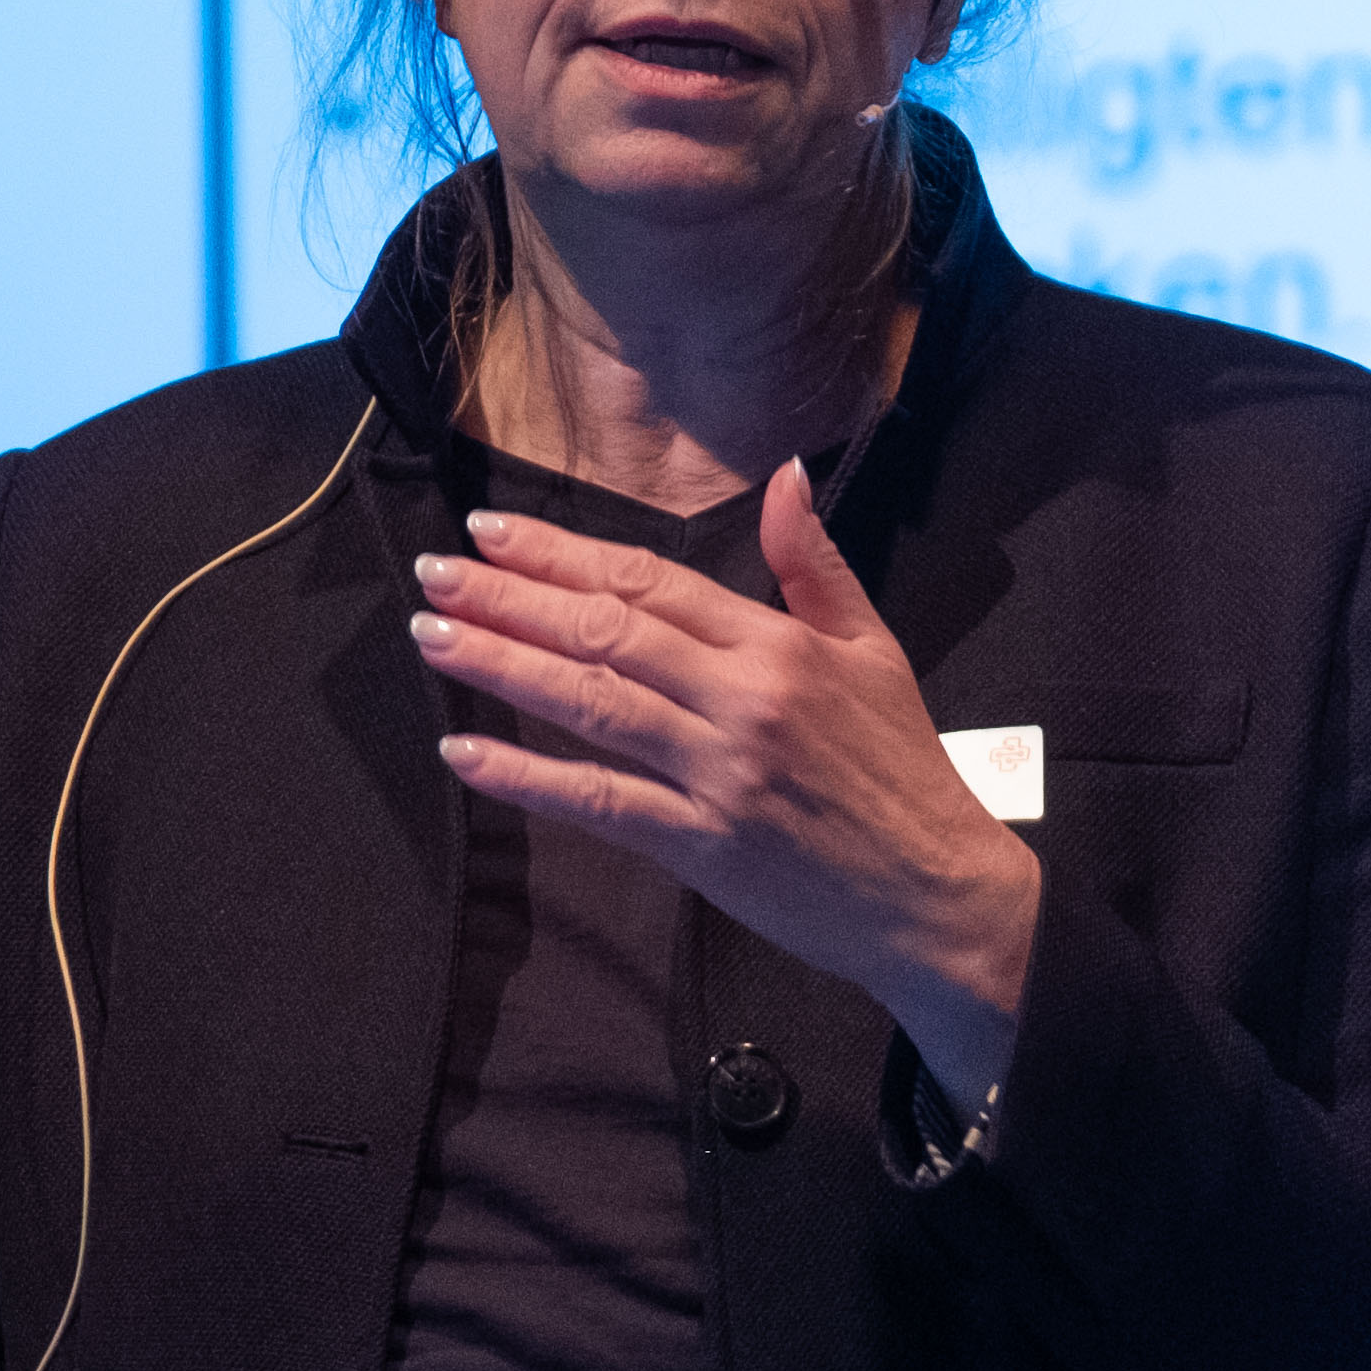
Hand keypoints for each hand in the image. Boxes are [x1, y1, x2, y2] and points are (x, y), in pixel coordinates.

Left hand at [409, 460, 1039, 1109]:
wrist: (938, 894)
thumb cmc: (904, 772)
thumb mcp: (875, 651)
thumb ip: (815, 565)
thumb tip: (787, 476)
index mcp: (777, 645)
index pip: (648, 581)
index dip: (562, 553)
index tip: (492, 532)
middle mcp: (741, 698)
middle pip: (604, 630)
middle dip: (510, 597)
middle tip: (435, 574)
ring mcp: (717, 771)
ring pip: (590, 702)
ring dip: (502, 665)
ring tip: (432, 636)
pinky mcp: (702, 843)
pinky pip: (599, 801)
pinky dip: (527, 776)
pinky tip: (465, 753)